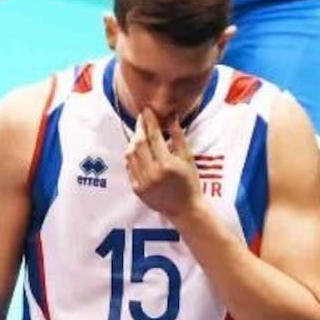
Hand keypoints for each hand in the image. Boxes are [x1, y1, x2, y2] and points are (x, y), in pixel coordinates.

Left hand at [125, 108, 202, 222]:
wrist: (185, 209)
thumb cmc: (190, 182)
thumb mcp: (188, 158)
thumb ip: (178, 136)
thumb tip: (171, 116)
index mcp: (167, 164)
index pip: (154, 136)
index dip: (150, 121)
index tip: (147, 110)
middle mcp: (152, 173)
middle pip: (139, 143)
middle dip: (140, 128)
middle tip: (142, 119)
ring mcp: (143, 182)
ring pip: (130, 154)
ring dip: (134, 141)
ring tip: (141, 134)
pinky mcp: (137, 189)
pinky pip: (129, 167)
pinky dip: (131, 156)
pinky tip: (138, 150)